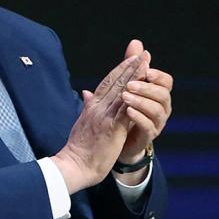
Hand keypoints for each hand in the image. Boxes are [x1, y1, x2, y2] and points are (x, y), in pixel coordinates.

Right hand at [50, 48, 144, 192]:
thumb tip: (87, 93)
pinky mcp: (111, 128)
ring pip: (121, 91)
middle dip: (130, 66)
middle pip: (115, 82)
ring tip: (145, 63)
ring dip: (134, 76)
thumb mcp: (82, 122)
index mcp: (91, 106)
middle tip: (142, 53)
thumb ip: (87, 106)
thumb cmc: (79, 148)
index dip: (120, 69)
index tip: (132, 59)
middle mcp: (97, 107)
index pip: (107, 83)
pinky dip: (133, 96)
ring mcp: (104, 116)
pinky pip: (125, 109)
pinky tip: (142, 87)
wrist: (73, 165)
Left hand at [115, 38, 171, 171]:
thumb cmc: (124, 109)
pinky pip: (148, 127)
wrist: (117, 139)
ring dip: (141, 102)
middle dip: (147, 88)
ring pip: (157, 111)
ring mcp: (157, 123)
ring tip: (125, 97)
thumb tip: (136, 42)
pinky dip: (139, 118)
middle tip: (130, 84)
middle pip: (163, 95)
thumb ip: (132, 66)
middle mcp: (162, 108)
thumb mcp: (127, 85)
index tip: (146, 70)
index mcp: (158, 94)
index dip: (158, 76)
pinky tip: (127, 111)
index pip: (166, 82)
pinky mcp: (148, 136)